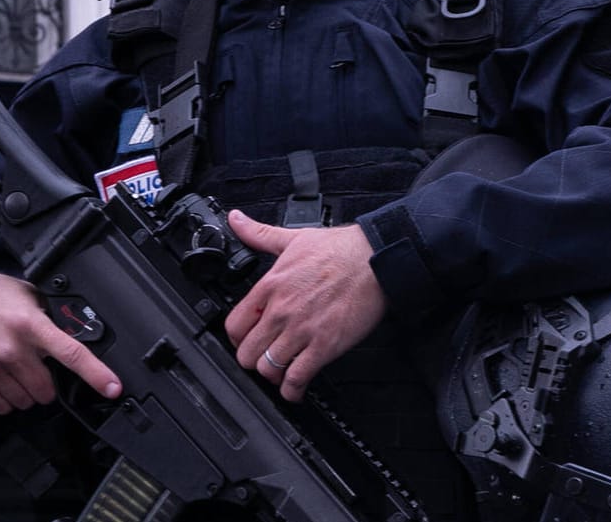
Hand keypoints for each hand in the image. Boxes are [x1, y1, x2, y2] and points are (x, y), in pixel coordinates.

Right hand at [0, 261, 121, 413]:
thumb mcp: (24, 295)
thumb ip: (47, 317)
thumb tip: (73, 332)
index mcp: (30, 324)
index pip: (71, 353)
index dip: (96, 374)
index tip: (112, 388)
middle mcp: (10, 348)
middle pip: (46, 389)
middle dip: (46, 384)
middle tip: (35, 368)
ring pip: (23, 401)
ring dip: (23, 392)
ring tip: (11, 369)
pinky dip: (3, 398)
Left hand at [224, 211, 386, 401]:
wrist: (376, 259)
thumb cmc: (340, 249)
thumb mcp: (294, 237)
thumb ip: (260, 233)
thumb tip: (236, 220)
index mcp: (270, 286)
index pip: (234, 325)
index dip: (237, 338)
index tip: (246, 339)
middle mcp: (281, 311)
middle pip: (246, 354)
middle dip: (253, 360)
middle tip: (264, 358)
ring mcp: (302, 331)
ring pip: (268, 369)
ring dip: (273, 375)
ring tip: (280, 372)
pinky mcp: (324, 346)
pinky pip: (297, 378)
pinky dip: (292, 390)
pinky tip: (295, 388)